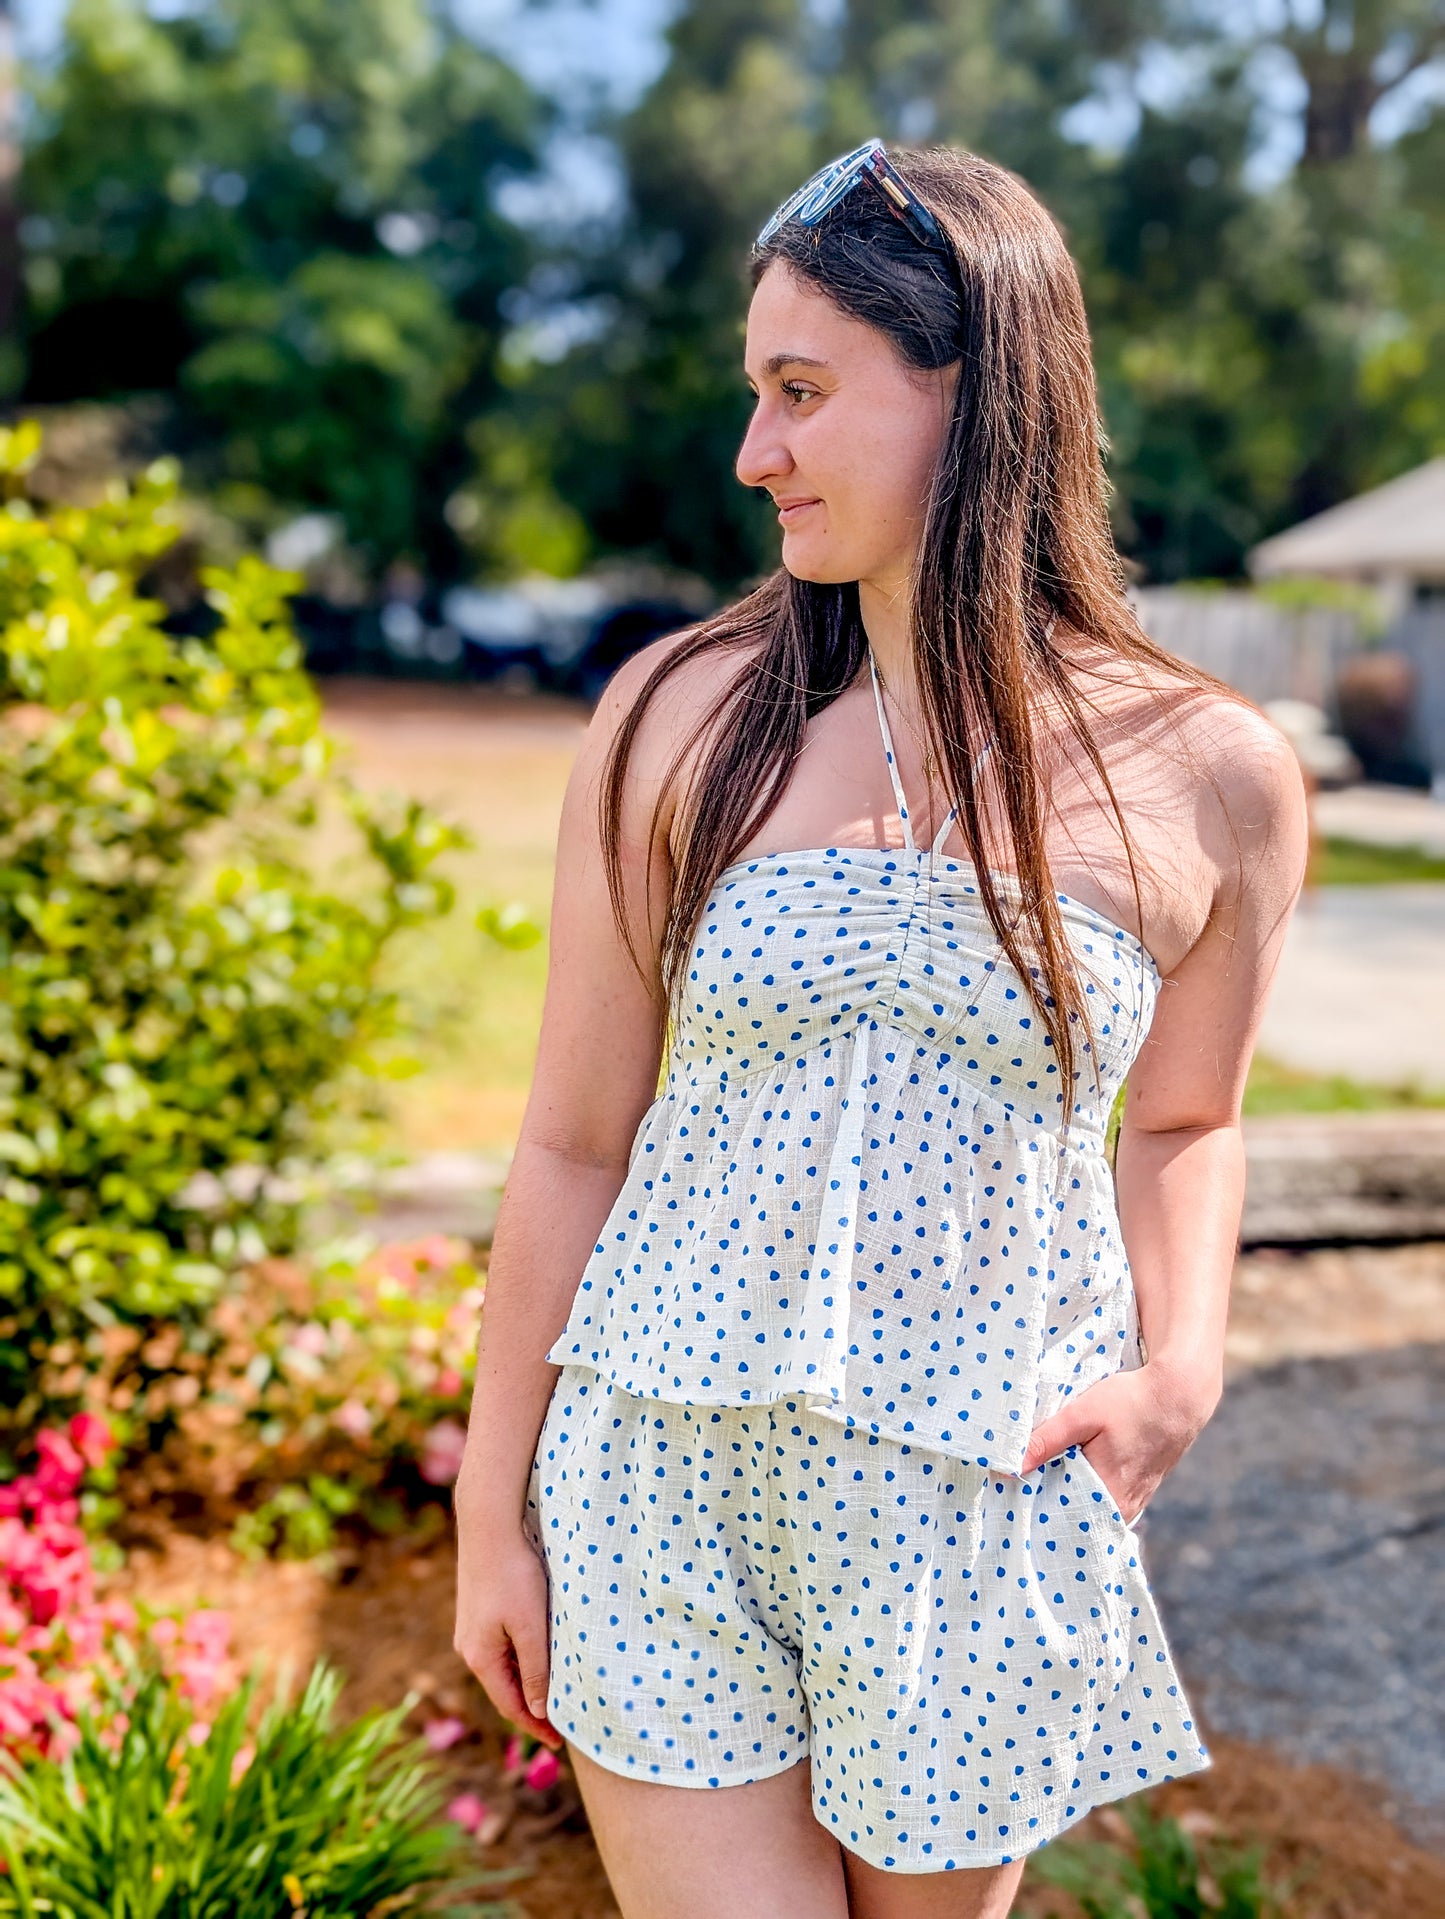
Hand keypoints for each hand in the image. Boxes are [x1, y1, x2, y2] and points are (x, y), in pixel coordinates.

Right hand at [452, 1505, 563, 1752]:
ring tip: (553, 1696)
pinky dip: (520, 1661)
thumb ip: (535, 1671)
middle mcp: (469, 1648)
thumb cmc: (513, 1574)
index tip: (559, 1743)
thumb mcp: (530, 1626)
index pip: (511, 1706)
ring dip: (526, 1685)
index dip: (535, 1726)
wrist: (488, 1525)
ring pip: (503, 1668)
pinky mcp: (478, 1611)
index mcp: (480, 1658)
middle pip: (504, 1691)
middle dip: (531, 1710)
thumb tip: (539, 1712)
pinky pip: (501, 1648)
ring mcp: (470, 1629)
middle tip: (560, 1726)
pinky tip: (537, 1657)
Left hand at [1019, 1361, 1219, 1524]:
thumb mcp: (1082, 1415)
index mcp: (1109, 1497)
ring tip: (1037, 1481)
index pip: (1061, 1522)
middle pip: (1075, 1518)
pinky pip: (1104, 1500)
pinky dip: (1085, 1490)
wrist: (1179, 1394)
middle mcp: (1124, 1508)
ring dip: (1066, 1497)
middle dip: (1047, 1506)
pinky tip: (1067, 1474)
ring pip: (1090, 1508)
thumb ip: (1046, 1441)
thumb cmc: (1131, 1402)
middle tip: (1015, 1491)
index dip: (1034, 1513)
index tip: (1008, 1501)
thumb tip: (1009, 1467)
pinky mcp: (1138, 1488)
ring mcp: (1134, 1500)